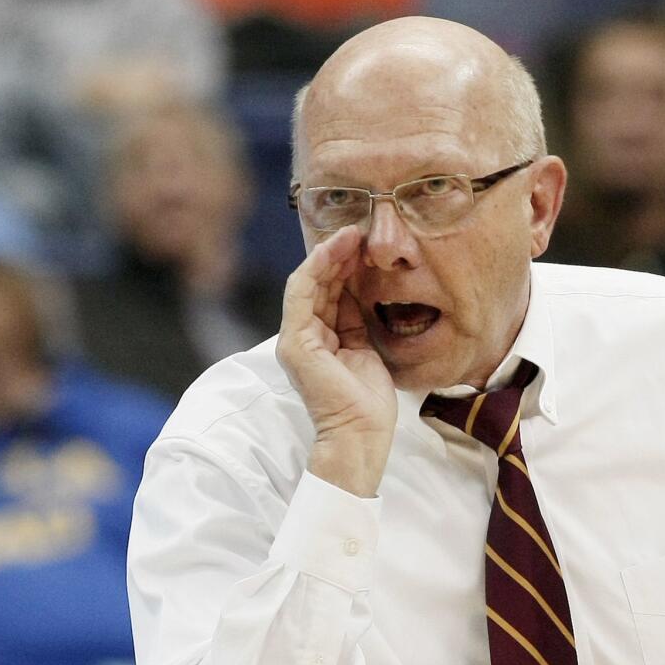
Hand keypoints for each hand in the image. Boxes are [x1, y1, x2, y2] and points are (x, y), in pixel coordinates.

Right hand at [276, 226, 397, 497]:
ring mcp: (295, 339)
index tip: (366, 243)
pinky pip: (302, 294)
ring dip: (329, 255)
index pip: (328, 292)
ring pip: (308, 283)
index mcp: (319, 340)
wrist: (361, 435)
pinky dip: (317, 268)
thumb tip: (363, 288)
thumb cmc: (368, 403)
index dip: (345, 265)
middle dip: (338, 254)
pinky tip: (336, 250)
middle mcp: (303, 336)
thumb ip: (358, 321)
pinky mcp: (295, 342)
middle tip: (361, 229)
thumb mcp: (368, 350)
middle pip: (318, 283)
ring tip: (352, 233)